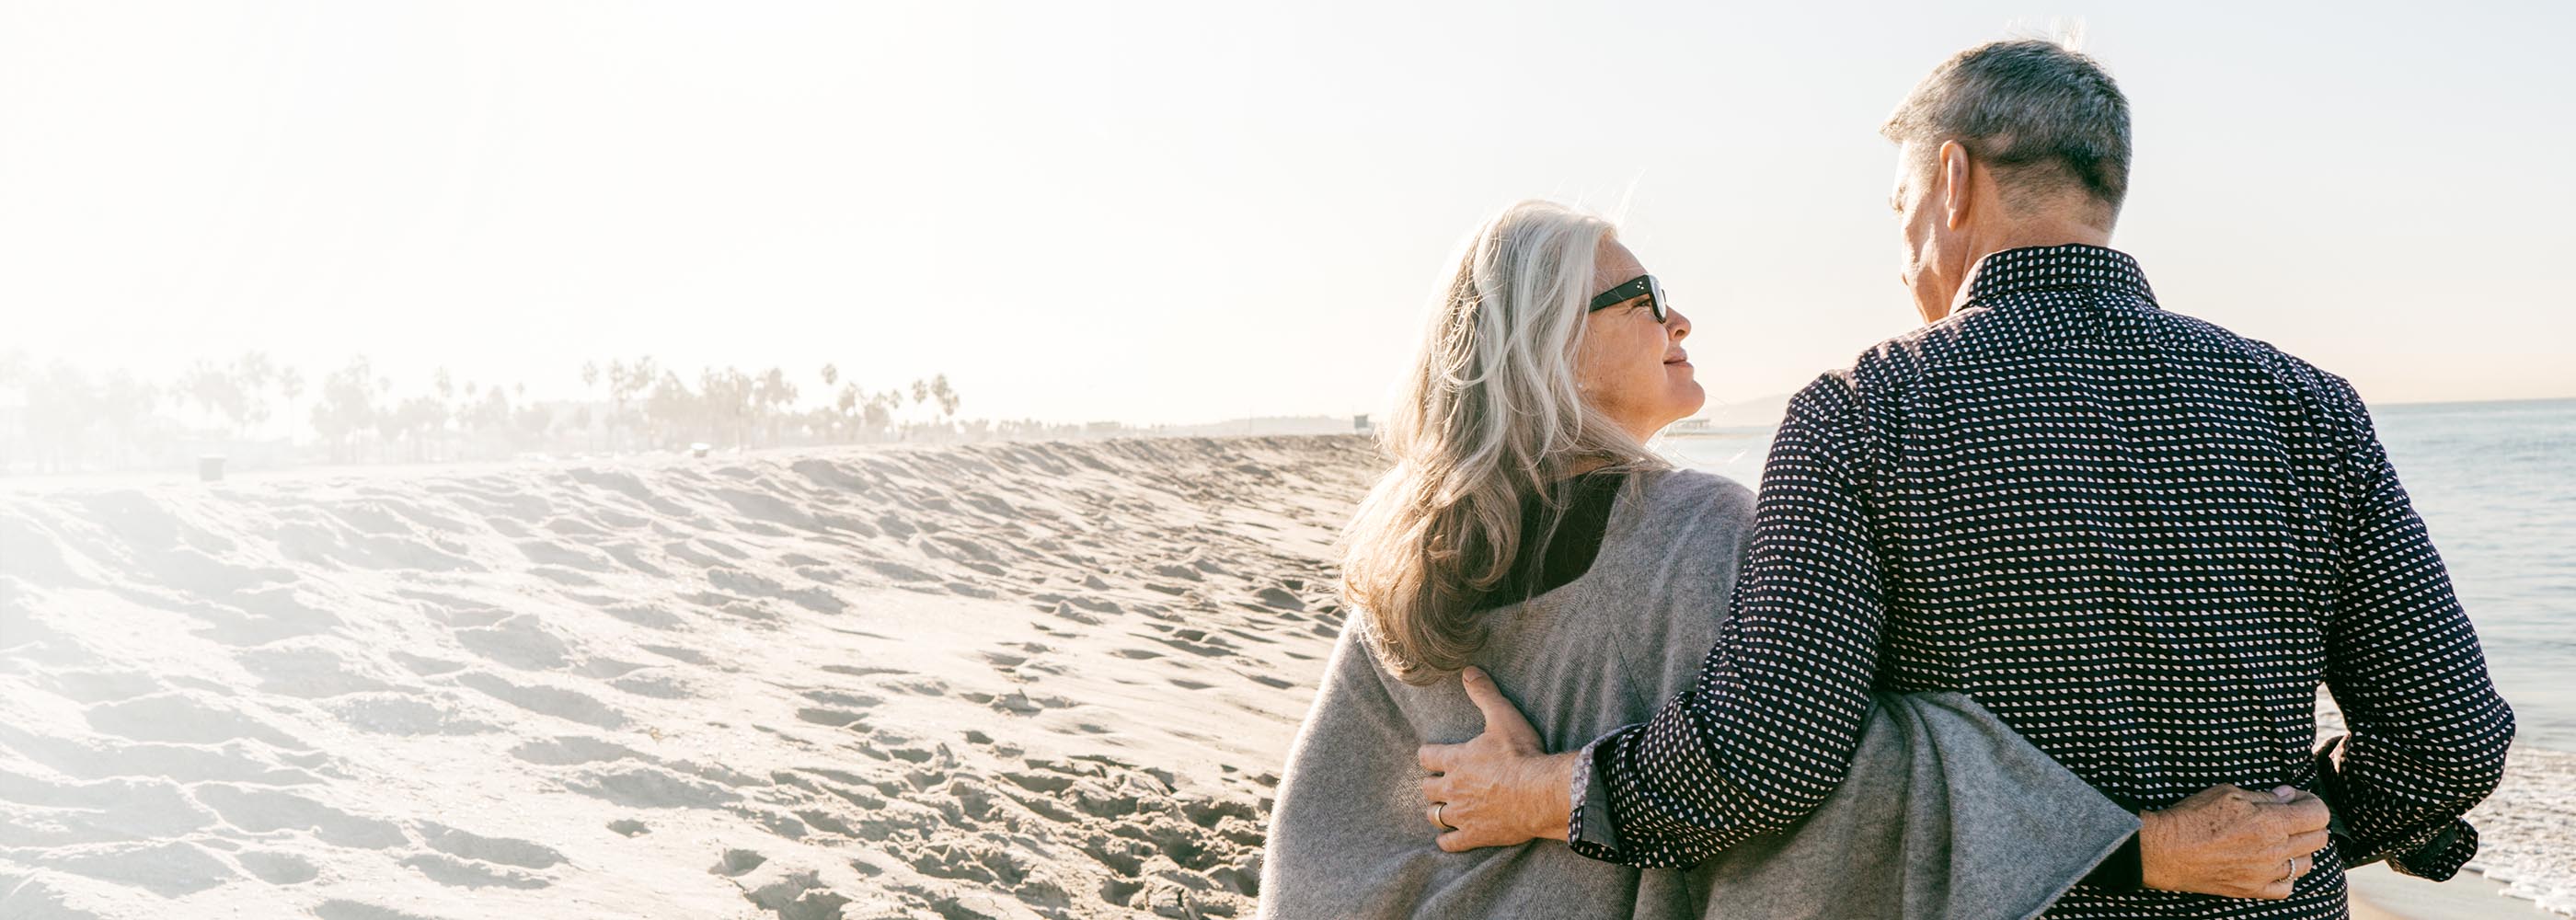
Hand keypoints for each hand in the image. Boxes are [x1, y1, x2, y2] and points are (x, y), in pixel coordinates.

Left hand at [1415, 667, 1577, 851]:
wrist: (1541, 793)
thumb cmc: (1522, 754)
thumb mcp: (1503, 716)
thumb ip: (1484, 693)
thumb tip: (1468, 670)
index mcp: (1456, 759)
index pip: (1427, 756)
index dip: (1428, 755)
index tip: (1431, 755)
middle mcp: (1452, 788)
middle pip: (1427, 788)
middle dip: (1431, 785)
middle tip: (1440, 784)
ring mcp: (1462, 814)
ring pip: (1435, 816)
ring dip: (1436, 812)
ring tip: (1443, 809)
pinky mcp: (1474, 835)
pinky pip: (1450, 843)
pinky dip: (1447, 841)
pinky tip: (1448, 839)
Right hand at [2140, 784, 2333, 899]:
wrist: (2166, 850)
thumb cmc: (2193, 817)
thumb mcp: (2228, 793)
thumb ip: (2264, 796)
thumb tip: (2287, 796)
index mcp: (2271, 822)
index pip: (2318, 814)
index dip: (2311, 801)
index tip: (2296, 799)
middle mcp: (2275, 850)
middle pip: (2319, 839)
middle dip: (2309, 823)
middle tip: (2291, 816)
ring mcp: (2266, 873)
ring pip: (2306, 864)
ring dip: (2300, 849)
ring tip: (2281, 840)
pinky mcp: (2253, 890)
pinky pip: (2286, 887)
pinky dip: (2286, 875)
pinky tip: (2273, 864)